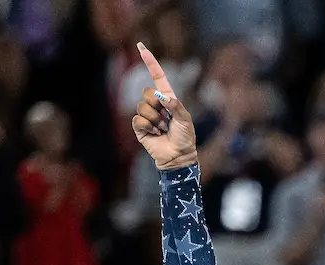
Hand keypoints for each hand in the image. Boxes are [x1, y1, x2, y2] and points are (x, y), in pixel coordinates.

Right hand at [131, 45, 197, 169]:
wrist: (179, 157)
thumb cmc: (185, 138)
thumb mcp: (185, 120)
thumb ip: (175, 106)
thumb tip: (161, 96)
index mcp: (167, 99)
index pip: (157, 76)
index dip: (150, 61)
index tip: (141, 46)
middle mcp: (155, 104)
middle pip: (147, 93)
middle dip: (158, 107)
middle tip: (167, 121)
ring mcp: (146, 115)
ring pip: (142, 107)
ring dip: (155, 120)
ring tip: (163, 130)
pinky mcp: (139, 127)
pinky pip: (138, 119)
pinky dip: (148, 128)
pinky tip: (155, 134)